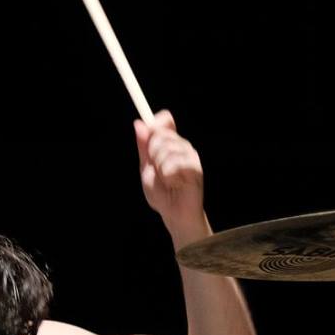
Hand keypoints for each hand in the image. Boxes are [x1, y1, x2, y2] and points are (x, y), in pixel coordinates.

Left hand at [136, 111, 204, 232]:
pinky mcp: (195, 167)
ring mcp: (190, 155)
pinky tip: (174, 183)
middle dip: (152, 153)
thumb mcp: (146, 168)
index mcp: (169, 144)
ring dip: (160, 168)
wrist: (173, 213)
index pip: (165, 120)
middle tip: (157, 169)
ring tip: (166, 180)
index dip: (155, 122)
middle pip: (162, 133)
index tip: (149, 131)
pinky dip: (168, 176)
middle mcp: (181, 146)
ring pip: (167, 149)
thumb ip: (143, 146)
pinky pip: (175, 163)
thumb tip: (139, 123)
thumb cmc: (161, 193)